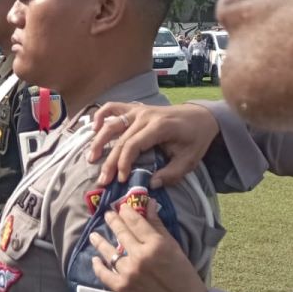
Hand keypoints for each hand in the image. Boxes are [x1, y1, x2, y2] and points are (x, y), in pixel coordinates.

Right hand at [87, 102, 219, 188]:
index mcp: (159, 127)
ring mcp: (138, 110)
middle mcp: (145, 116)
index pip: (133, 145)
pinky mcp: (135, 108)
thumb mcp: (190, 159)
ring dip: (99, 141)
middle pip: (120, 139)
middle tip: (102, 179)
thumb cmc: (195, 138)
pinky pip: (112, 108)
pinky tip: (94, 128)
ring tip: (91, 158)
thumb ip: (172, 173)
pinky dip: (100, 115)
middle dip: (109, 161)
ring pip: (111, 123)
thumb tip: (151, 183)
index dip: (124, 163)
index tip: (121, 179)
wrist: (201, 116)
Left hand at [88, 200, 207, 291]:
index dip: (127, 212)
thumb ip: (158, 227)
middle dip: (113, 221)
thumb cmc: (184, 276)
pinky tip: (95, 259)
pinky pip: (104, 274)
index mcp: (156, 245)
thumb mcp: (175, 248)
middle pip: (121, 233)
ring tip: (93, 235)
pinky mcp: (122, 288)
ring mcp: (128, 272)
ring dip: (100, 241)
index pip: (136, 222)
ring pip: (109, 252)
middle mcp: (140, 256)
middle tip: (107, 214)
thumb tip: (149, 205)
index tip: (121, 207)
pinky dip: (98, 266)